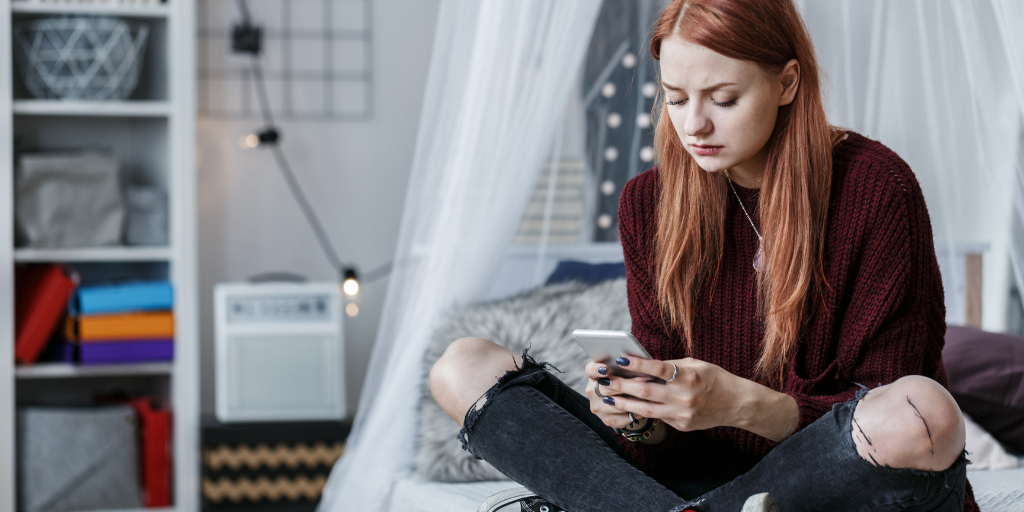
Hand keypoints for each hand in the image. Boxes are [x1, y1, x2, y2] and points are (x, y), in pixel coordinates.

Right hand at [583, 360, 647, 428]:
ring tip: (650, 393)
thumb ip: (626, 366)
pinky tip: (646, 405)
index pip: (590, 370)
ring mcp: (598, 407)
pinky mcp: (607, 420)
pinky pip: (623, 416)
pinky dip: (636, 411)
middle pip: (606, 388)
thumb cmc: (626, 378)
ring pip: (617, 403)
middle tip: (645, 379)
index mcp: (593, 375)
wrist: (627, 400)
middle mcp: (592, 392)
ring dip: (635, 398)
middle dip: (626, 384)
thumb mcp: (623, 370)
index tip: (605, 369)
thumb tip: (638, 361)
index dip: (596, 369)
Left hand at [595, 357, 746, 431]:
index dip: (638, 364)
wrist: (736, 403)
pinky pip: (658, 417)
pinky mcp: (682, 425)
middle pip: (647, 391)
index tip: (620, 359)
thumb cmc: (713, 378)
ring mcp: (683, 414)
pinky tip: (628, 407)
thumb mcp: (695, 364)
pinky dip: (642, 412)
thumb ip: (671, 366)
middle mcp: (685, 396)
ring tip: (609, 398)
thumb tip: (642, 364)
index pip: (658, 369)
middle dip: (622, 385)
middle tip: (605, 381)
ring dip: (625, 403)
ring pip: (647, 409)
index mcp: (688, 376)